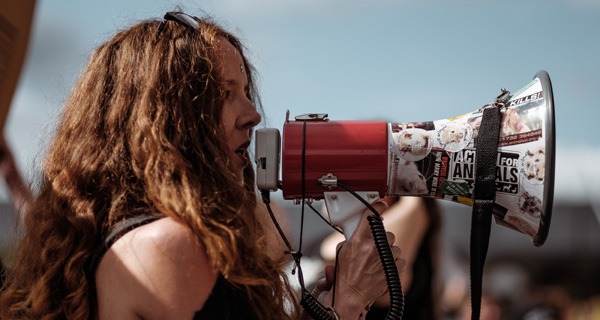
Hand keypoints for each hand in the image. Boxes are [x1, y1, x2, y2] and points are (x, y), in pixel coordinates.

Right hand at [317, 202, 405, 317]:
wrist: (350, 295)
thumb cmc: (345, 276)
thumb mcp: (342, 251)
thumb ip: (353, 237)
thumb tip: (361, 229)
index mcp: (358, 240)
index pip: (370, 216)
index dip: (378, 207)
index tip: (382, 205)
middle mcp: (372, 248)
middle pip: (386, 232)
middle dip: (382, 238)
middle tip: (374, 246)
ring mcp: (383, 259)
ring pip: (395, 246)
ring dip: (388, 252)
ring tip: (378, 260)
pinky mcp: (391, 270)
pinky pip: (401, 259)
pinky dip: (395, 263)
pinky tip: (385, 266)